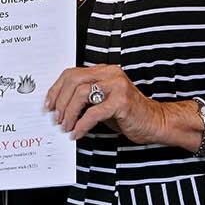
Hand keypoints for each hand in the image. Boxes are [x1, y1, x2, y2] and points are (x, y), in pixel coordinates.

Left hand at [44, 64, 166, 144]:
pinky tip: (77, 133)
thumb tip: (59, 108)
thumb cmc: (128, 113)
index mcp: (104, 71)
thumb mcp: (103, 101)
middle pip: (73, 81)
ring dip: (69, 113)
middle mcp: (110, 74)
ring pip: (81, 94)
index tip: (48, 105)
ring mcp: (117, 86)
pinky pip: (94, 112)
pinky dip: (81, 125)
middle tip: (55, 118)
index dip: (56, 89)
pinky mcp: (122, 102)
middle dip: (60, 101)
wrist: (155, 122)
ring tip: (65, 126)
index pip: (72, 74)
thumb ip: (85, 98)